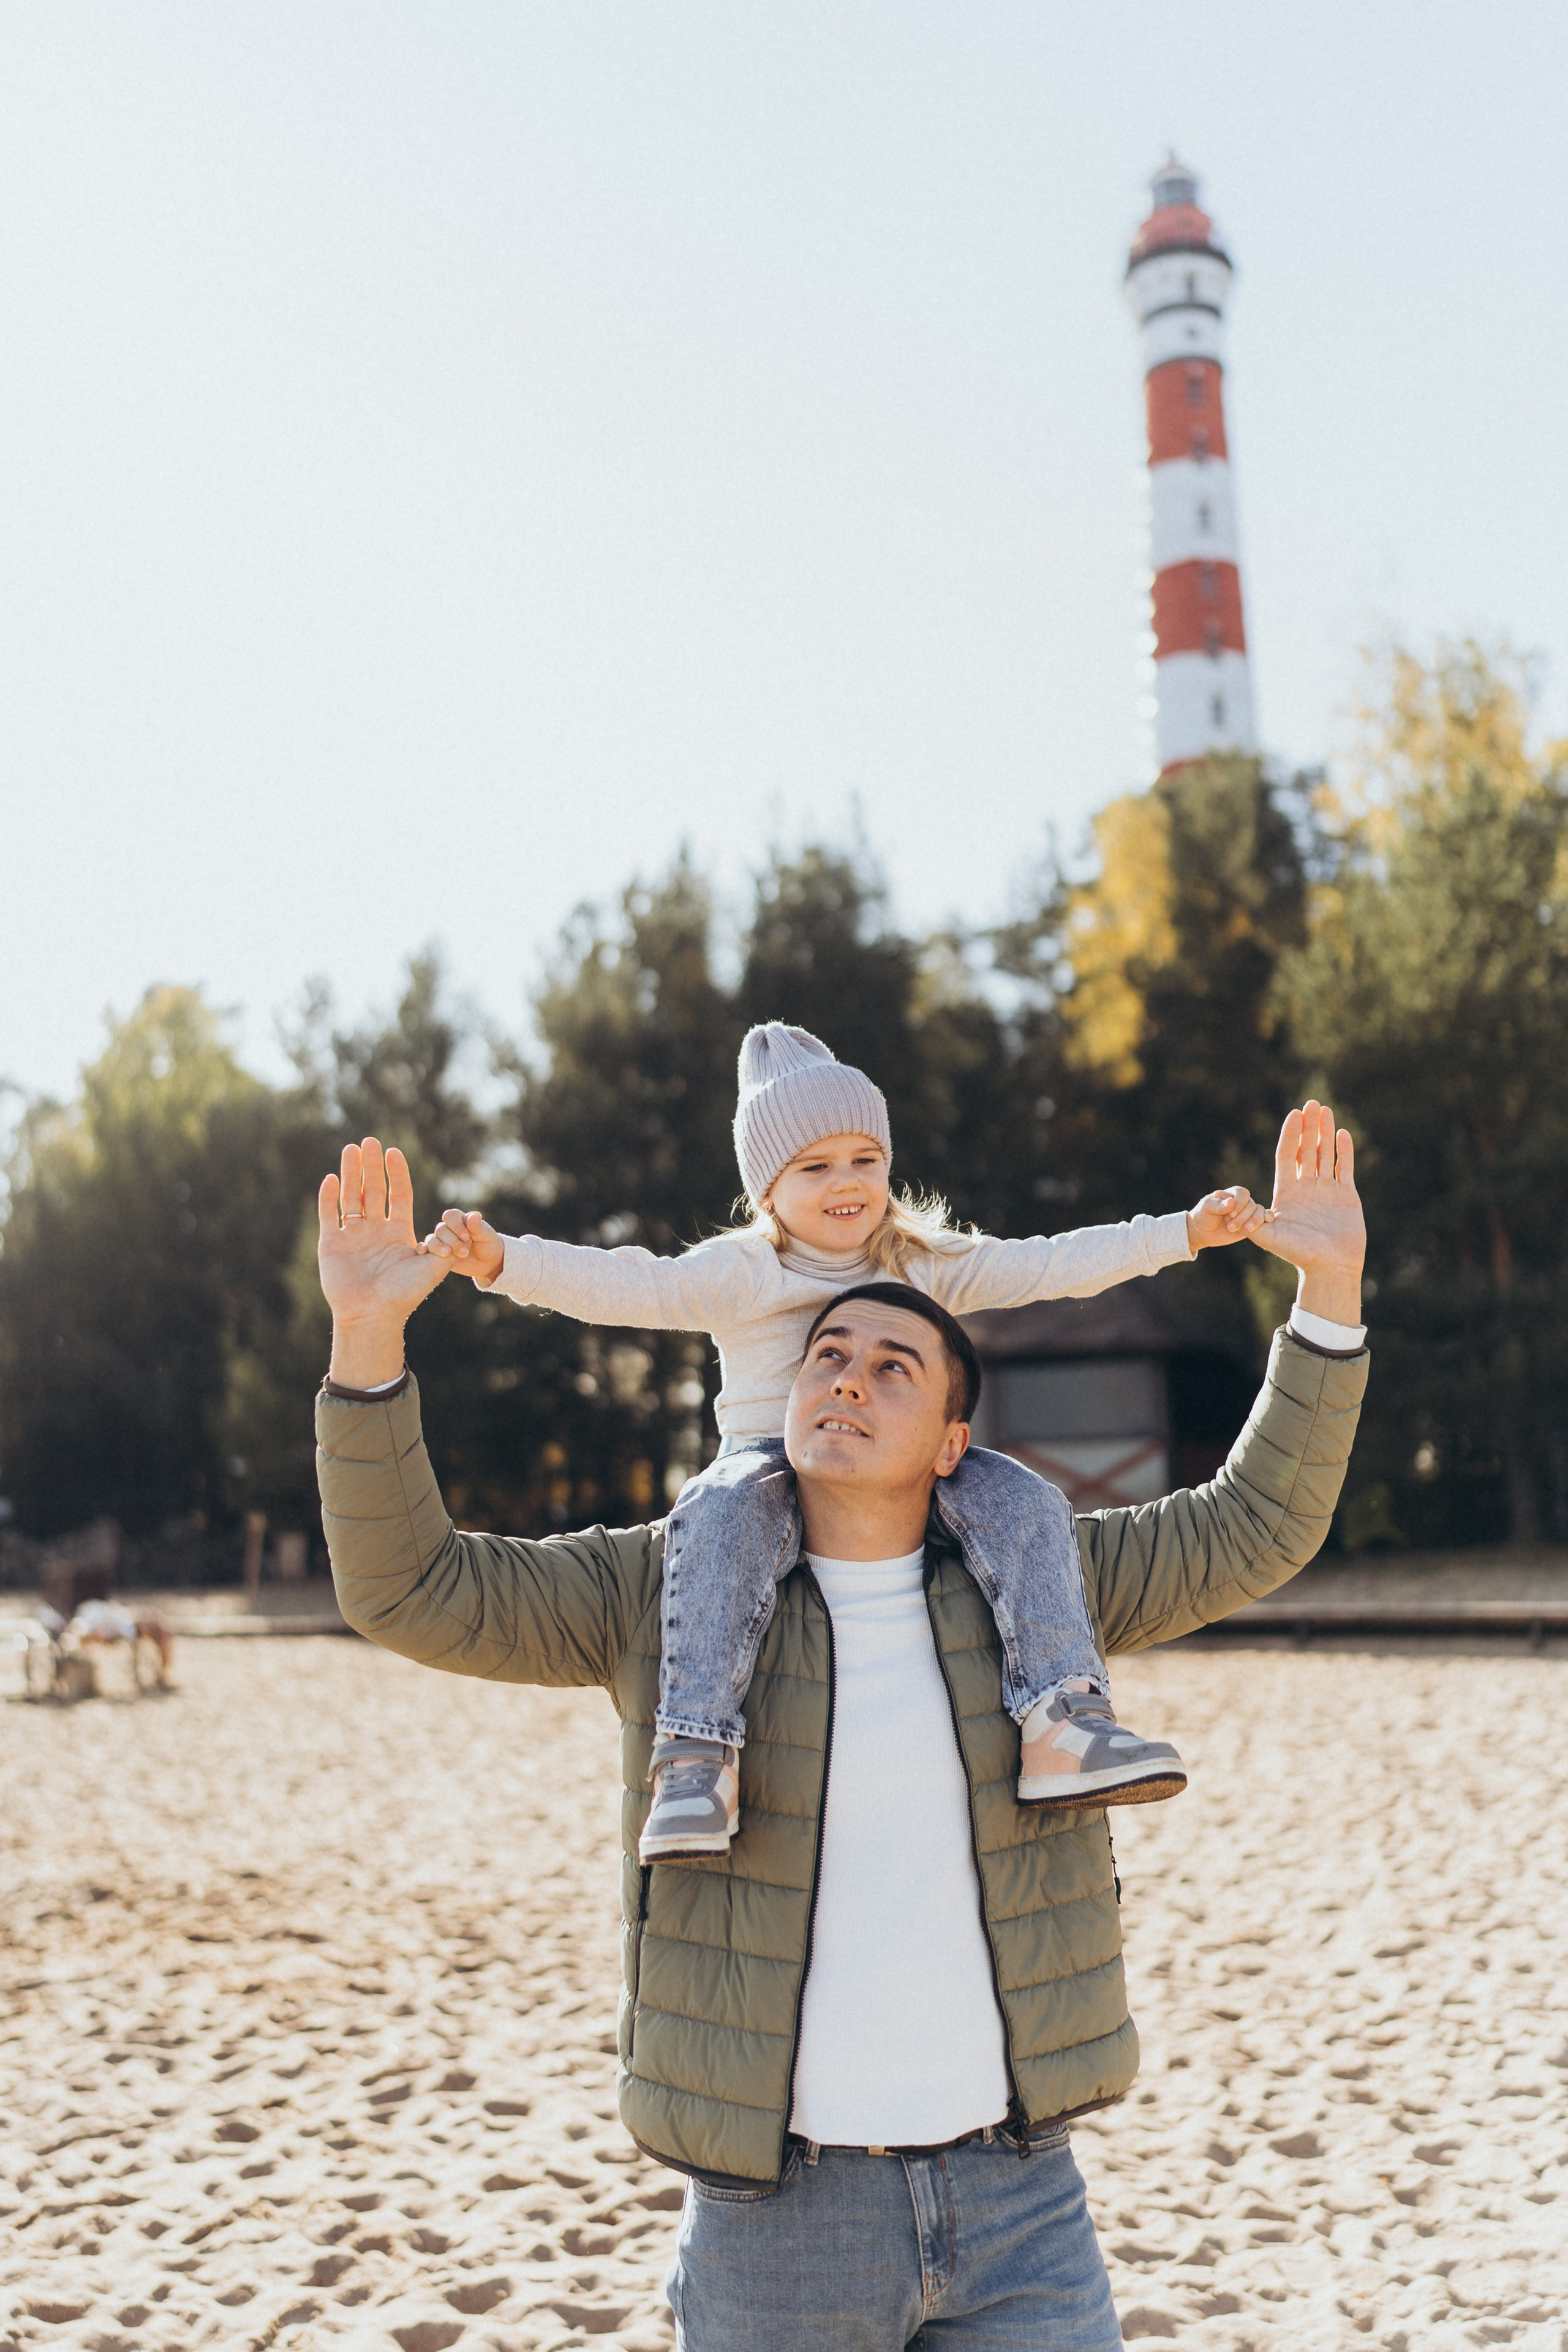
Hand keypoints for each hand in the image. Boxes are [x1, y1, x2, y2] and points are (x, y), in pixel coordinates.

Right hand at [318, 1138, 446, 1386]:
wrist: (374, 1316)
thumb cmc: (405, 1295)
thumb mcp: (433, 1267)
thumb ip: (445, 1243)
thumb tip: (459, 1223)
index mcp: (398, 1233)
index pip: (398, 1195)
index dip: (396, 1173)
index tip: (395, 1151)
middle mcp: (374, 1231)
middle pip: (372, 1190)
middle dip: (372, 1166)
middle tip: (371, 1140)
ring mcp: (352, 1236)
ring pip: (350, 1197)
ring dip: (351, 1172)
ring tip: (351, 1148)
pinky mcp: (331, 1245)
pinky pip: (328, 1215)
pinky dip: (328, 1197)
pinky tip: (332, 1177)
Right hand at [424, 1207, 505, 1285]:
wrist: (488, 1262)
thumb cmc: (489, 1245)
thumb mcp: (487, 1236)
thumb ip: (478, 1227)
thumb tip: (472, 1216)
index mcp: (460, 1219)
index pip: (450, 1216)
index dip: (455, 1225)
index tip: (466, 1237)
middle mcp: (449, 1228)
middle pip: (441, 1229)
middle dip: (452, 1241)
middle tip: (465, 1252)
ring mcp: (442, 1241)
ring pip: (432, 1239)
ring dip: (439, 1247)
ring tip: (449, 1255)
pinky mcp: (437, 1253)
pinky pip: (426, 1249)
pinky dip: (423, 1250)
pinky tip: (424, 1253)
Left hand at [1186, 1186, 1269, 1251]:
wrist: (1203, 1231)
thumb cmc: (1203, 1215)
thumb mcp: (1206, 1207)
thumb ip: (1218, 1205)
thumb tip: (1231, 1202)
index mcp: (1231, 1194)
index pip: (1243, 1193)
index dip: (1239, 1203)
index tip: (1230, 1214)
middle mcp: (1242, 1202)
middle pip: (1251, 1204)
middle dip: (1243, 1216)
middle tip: (1230, 1227)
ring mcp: (1247, 1213)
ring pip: (1259, 1212)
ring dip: (1253, 1221)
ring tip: (1244, 1230)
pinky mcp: (1250, 1224)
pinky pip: (1262, 1221)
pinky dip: (1265, 1221)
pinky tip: (1262, 1225)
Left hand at [1248, 1102, 1364, 1326]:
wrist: (1329, 1267)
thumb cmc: (1298, 1254)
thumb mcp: (1268, 1236)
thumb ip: (1252, 1219)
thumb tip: (1234, 1204)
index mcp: (1287, 1193)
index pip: (1287, 1156)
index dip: (1290, 1135)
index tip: (1293, 1115)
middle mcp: (1306, 1188)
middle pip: (1306, 1150)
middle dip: (1308, 1127)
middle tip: (1311, 1103)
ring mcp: (1326, 1190)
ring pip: (1325, 1154)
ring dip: (1325, 1132)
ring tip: (1325, 1110)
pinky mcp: (1346, 1196)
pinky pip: (1344, 1168)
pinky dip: (1343, 1151)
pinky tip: (1341, 1132)